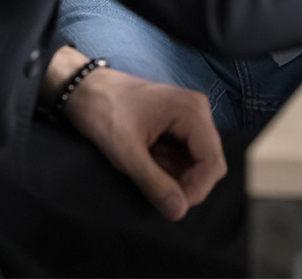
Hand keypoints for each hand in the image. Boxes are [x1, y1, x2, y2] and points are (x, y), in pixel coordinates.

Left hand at [58, 57, 227, 221]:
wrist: (88, 89)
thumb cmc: (105, 114)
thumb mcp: (127, 154)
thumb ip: (155, 184)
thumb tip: (179, 212)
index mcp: (192, 112)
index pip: (213, 163)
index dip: (196, 190)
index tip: (170, 203)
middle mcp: (198, 110)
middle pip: (210, 162)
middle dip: (186, 182)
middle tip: (155, 186)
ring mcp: (191, 113)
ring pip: (199, 160)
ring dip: (177, 174)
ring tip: (148, 166)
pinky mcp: (180, 120)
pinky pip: (187, 152)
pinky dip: (172, 164)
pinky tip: (150, 159)